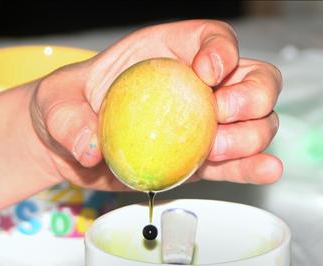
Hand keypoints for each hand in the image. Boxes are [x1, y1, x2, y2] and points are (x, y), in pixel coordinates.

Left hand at [30, 20, 282, 190]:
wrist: (68, 148)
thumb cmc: (66, 110)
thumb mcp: (56, 105)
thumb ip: (69, 121)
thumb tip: (90, 148)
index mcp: (167, 54)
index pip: (213, 39)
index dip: (222, 51)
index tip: (207, 73)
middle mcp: (195, 87)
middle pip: (251, 78)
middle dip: (251, 95)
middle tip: (222, 113)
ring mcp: (202, 125)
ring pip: (254, 122)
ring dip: (251, 136)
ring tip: (219, 150)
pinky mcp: (198, 160)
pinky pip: (233, 162)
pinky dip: (252, 166)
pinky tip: (266, 169)